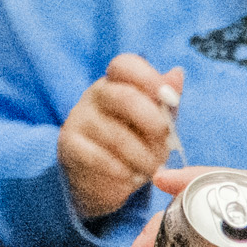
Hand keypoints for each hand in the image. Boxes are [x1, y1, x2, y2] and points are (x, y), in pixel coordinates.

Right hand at [60, 54, 184, 221]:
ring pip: (116, 135)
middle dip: (151, 121)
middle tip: (165, 142)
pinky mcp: (69, 145)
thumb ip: (165, 102)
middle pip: (123, 97)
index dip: (148, 78)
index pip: (124, 65)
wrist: (102, 180)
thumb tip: (177, 74)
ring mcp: (79, 119)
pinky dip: (122, 171)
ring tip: (151, 168)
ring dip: (142, 157)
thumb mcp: (155, 123)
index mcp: (116, 83)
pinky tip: (130, 176)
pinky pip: (99, 157)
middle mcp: (94, 96)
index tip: (169, 98)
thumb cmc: (133, 145)